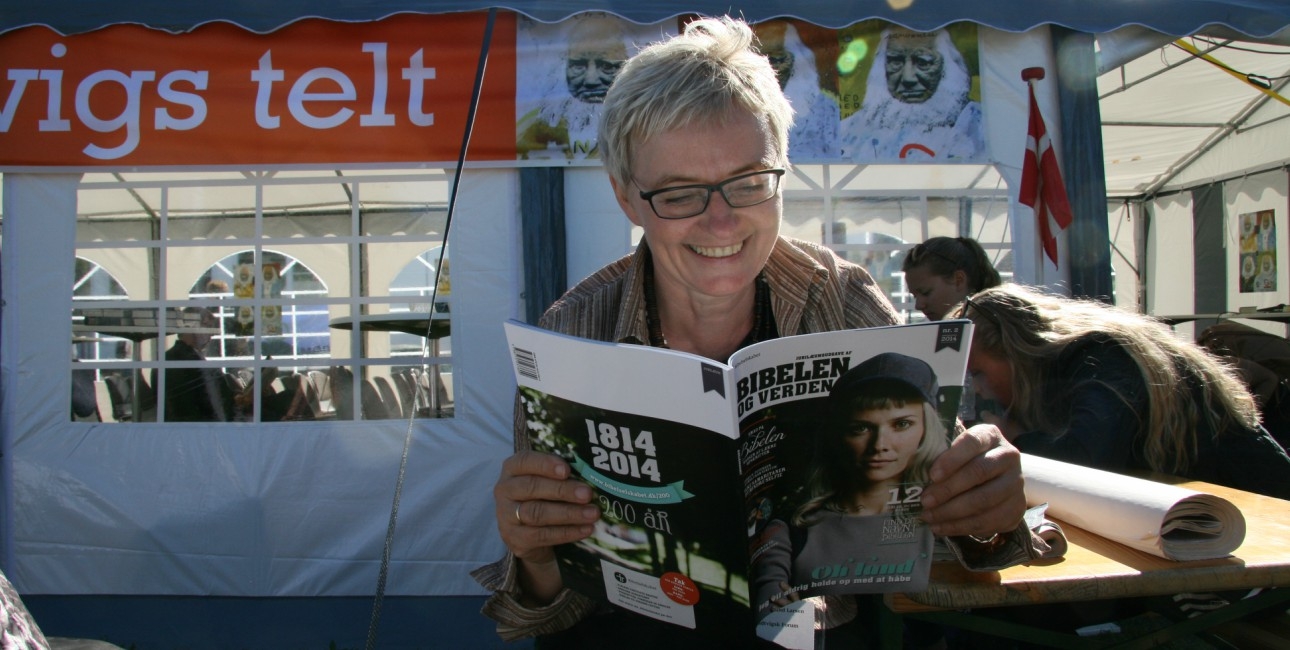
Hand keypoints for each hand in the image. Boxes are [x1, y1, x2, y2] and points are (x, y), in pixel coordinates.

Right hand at [493, 450, 599, 602]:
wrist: (527, 533)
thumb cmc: (541, 496)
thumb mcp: (546, 481)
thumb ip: (561, 475)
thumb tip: (591, 474)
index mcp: (512, 469)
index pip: (525, 461)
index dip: (545, 464)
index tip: (567, 470)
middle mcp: (504, 490)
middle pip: (532, 487)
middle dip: (562, 491)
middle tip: (587, 494)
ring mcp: (506, 515)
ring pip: (537, 513)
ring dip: (568, 513)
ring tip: (592, 513)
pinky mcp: (515, 538)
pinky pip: (542, 535)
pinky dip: (567, 533)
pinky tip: (586, 529)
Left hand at [919, 423, 1024, 537]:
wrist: (1002, 477)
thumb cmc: (969, 459)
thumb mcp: (959, 450)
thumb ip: (943, 455)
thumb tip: (916, 471)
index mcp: (991, 436)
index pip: (972, 443)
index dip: (952, 459)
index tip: (932, 475)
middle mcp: (1008, 457)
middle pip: (978, 473)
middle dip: (948, 489)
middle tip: (925, 501)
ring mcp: (1016, 483)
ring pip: (984, 500)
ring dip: (952, 512)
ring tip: (929, 517)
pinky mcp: (1017, 507)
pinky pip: (988, 521)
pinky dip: (961, 527)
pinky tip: (942, 528)